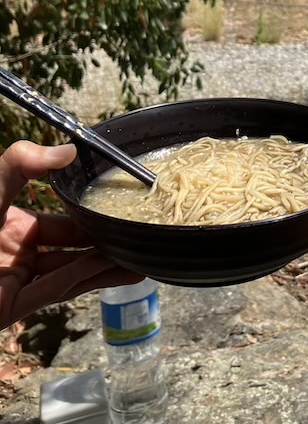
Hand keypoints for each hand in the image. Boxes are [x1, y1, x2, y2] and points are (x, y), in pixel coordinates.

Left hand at [0, 141, 140, 330]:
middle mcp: (18, 255)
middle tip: (140, 235)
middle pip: (73, 250)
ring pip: (71, 274)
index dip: (90, 216)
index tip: (118, 208)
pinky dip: (86, 279)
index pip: (63, 222)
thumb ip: (22, 163)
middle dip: (106, 244)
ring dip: (106, 267)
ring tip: (142, 259)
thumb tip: (68, 149)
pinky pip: (56, 290)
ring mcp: (17, 284)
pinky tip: (115, 268)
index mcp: (13, 227)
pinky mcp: (13, 309)